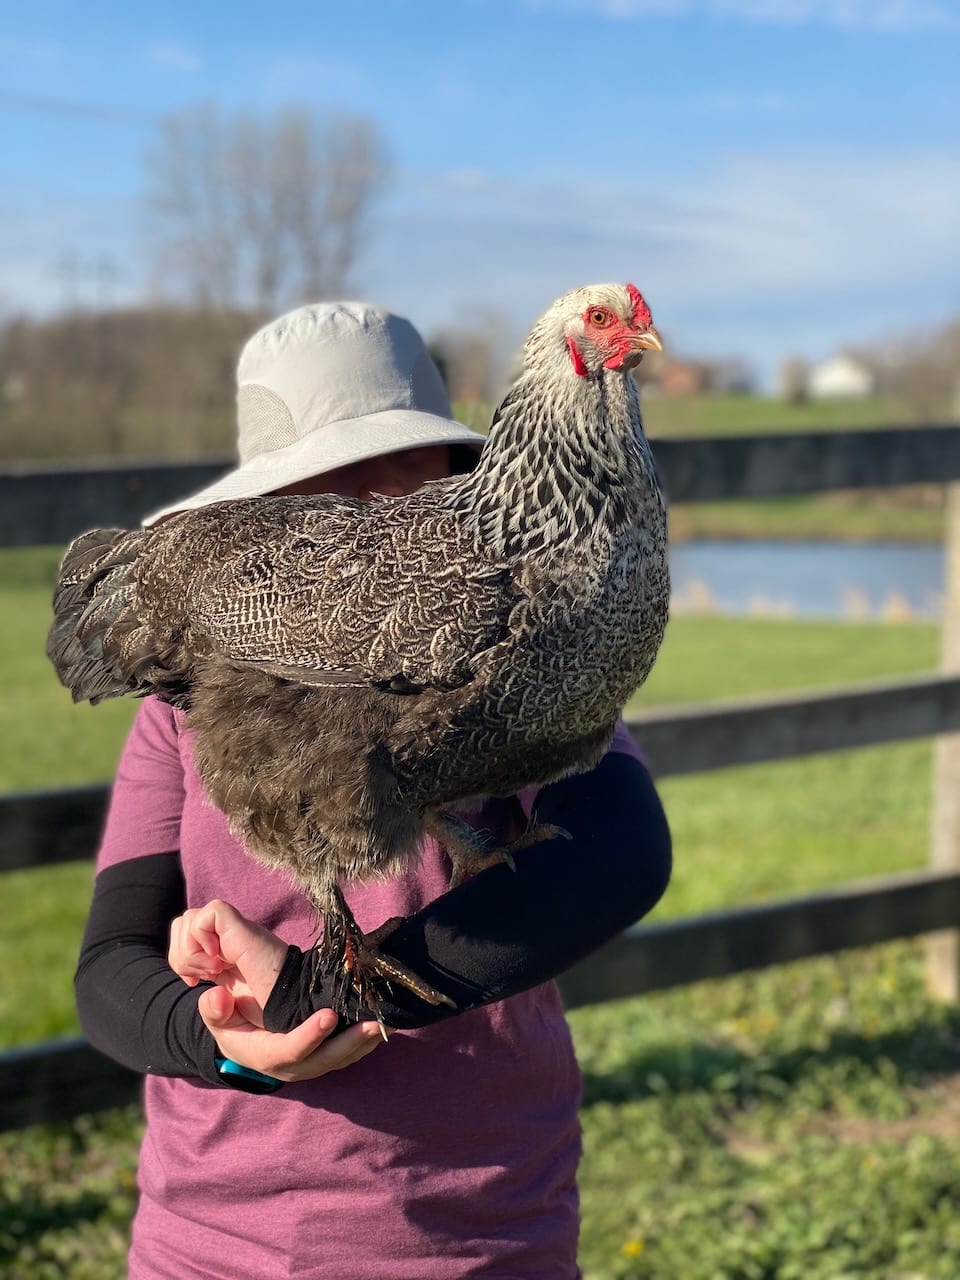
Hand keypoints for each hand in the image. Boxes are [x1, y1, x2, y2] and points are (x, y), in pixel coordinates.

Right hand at [168, 899, 385, 1081]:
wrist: (244, 1037)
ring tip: (385, 1022)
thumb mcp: (218, 1018)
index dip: (310, 1036)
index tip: (329, 1015)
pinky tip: (383, 1020)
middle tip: (373, 1024)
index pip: (289, 1050)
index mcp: (265, 1056)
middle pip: (325, 1059)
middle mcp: (292, 1065)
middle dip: (350, 1043)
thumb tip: (217, 996)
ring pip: (342, 1057)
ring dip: (364, 1042)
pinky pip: (349, 1050)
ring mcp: (312, 1061)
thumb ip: (215, 1009)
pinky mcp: (326, 1053)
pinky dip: (365, 1039)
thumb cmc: (232, 1021)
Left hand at [169, 898, 287, 1022]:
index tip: (195, 982)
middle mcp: (227, 941)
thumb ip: (212, 1012)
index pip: (185, 936)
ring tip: (214, 970)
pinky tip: (219, 963)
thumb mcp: (227, 1023)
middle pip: (182, 923)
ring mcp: (235, 934)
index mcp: (222, 958)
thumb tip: (208, 990)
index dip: (180, 958)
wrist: (294, 1019)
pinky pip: (209, 914)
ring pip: (189, 918)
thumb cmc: (269, 1022)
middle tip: (203, 976)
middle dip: (180, 955)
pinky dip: (202, 938)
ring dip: (189, 950)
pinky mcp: (243, 930)